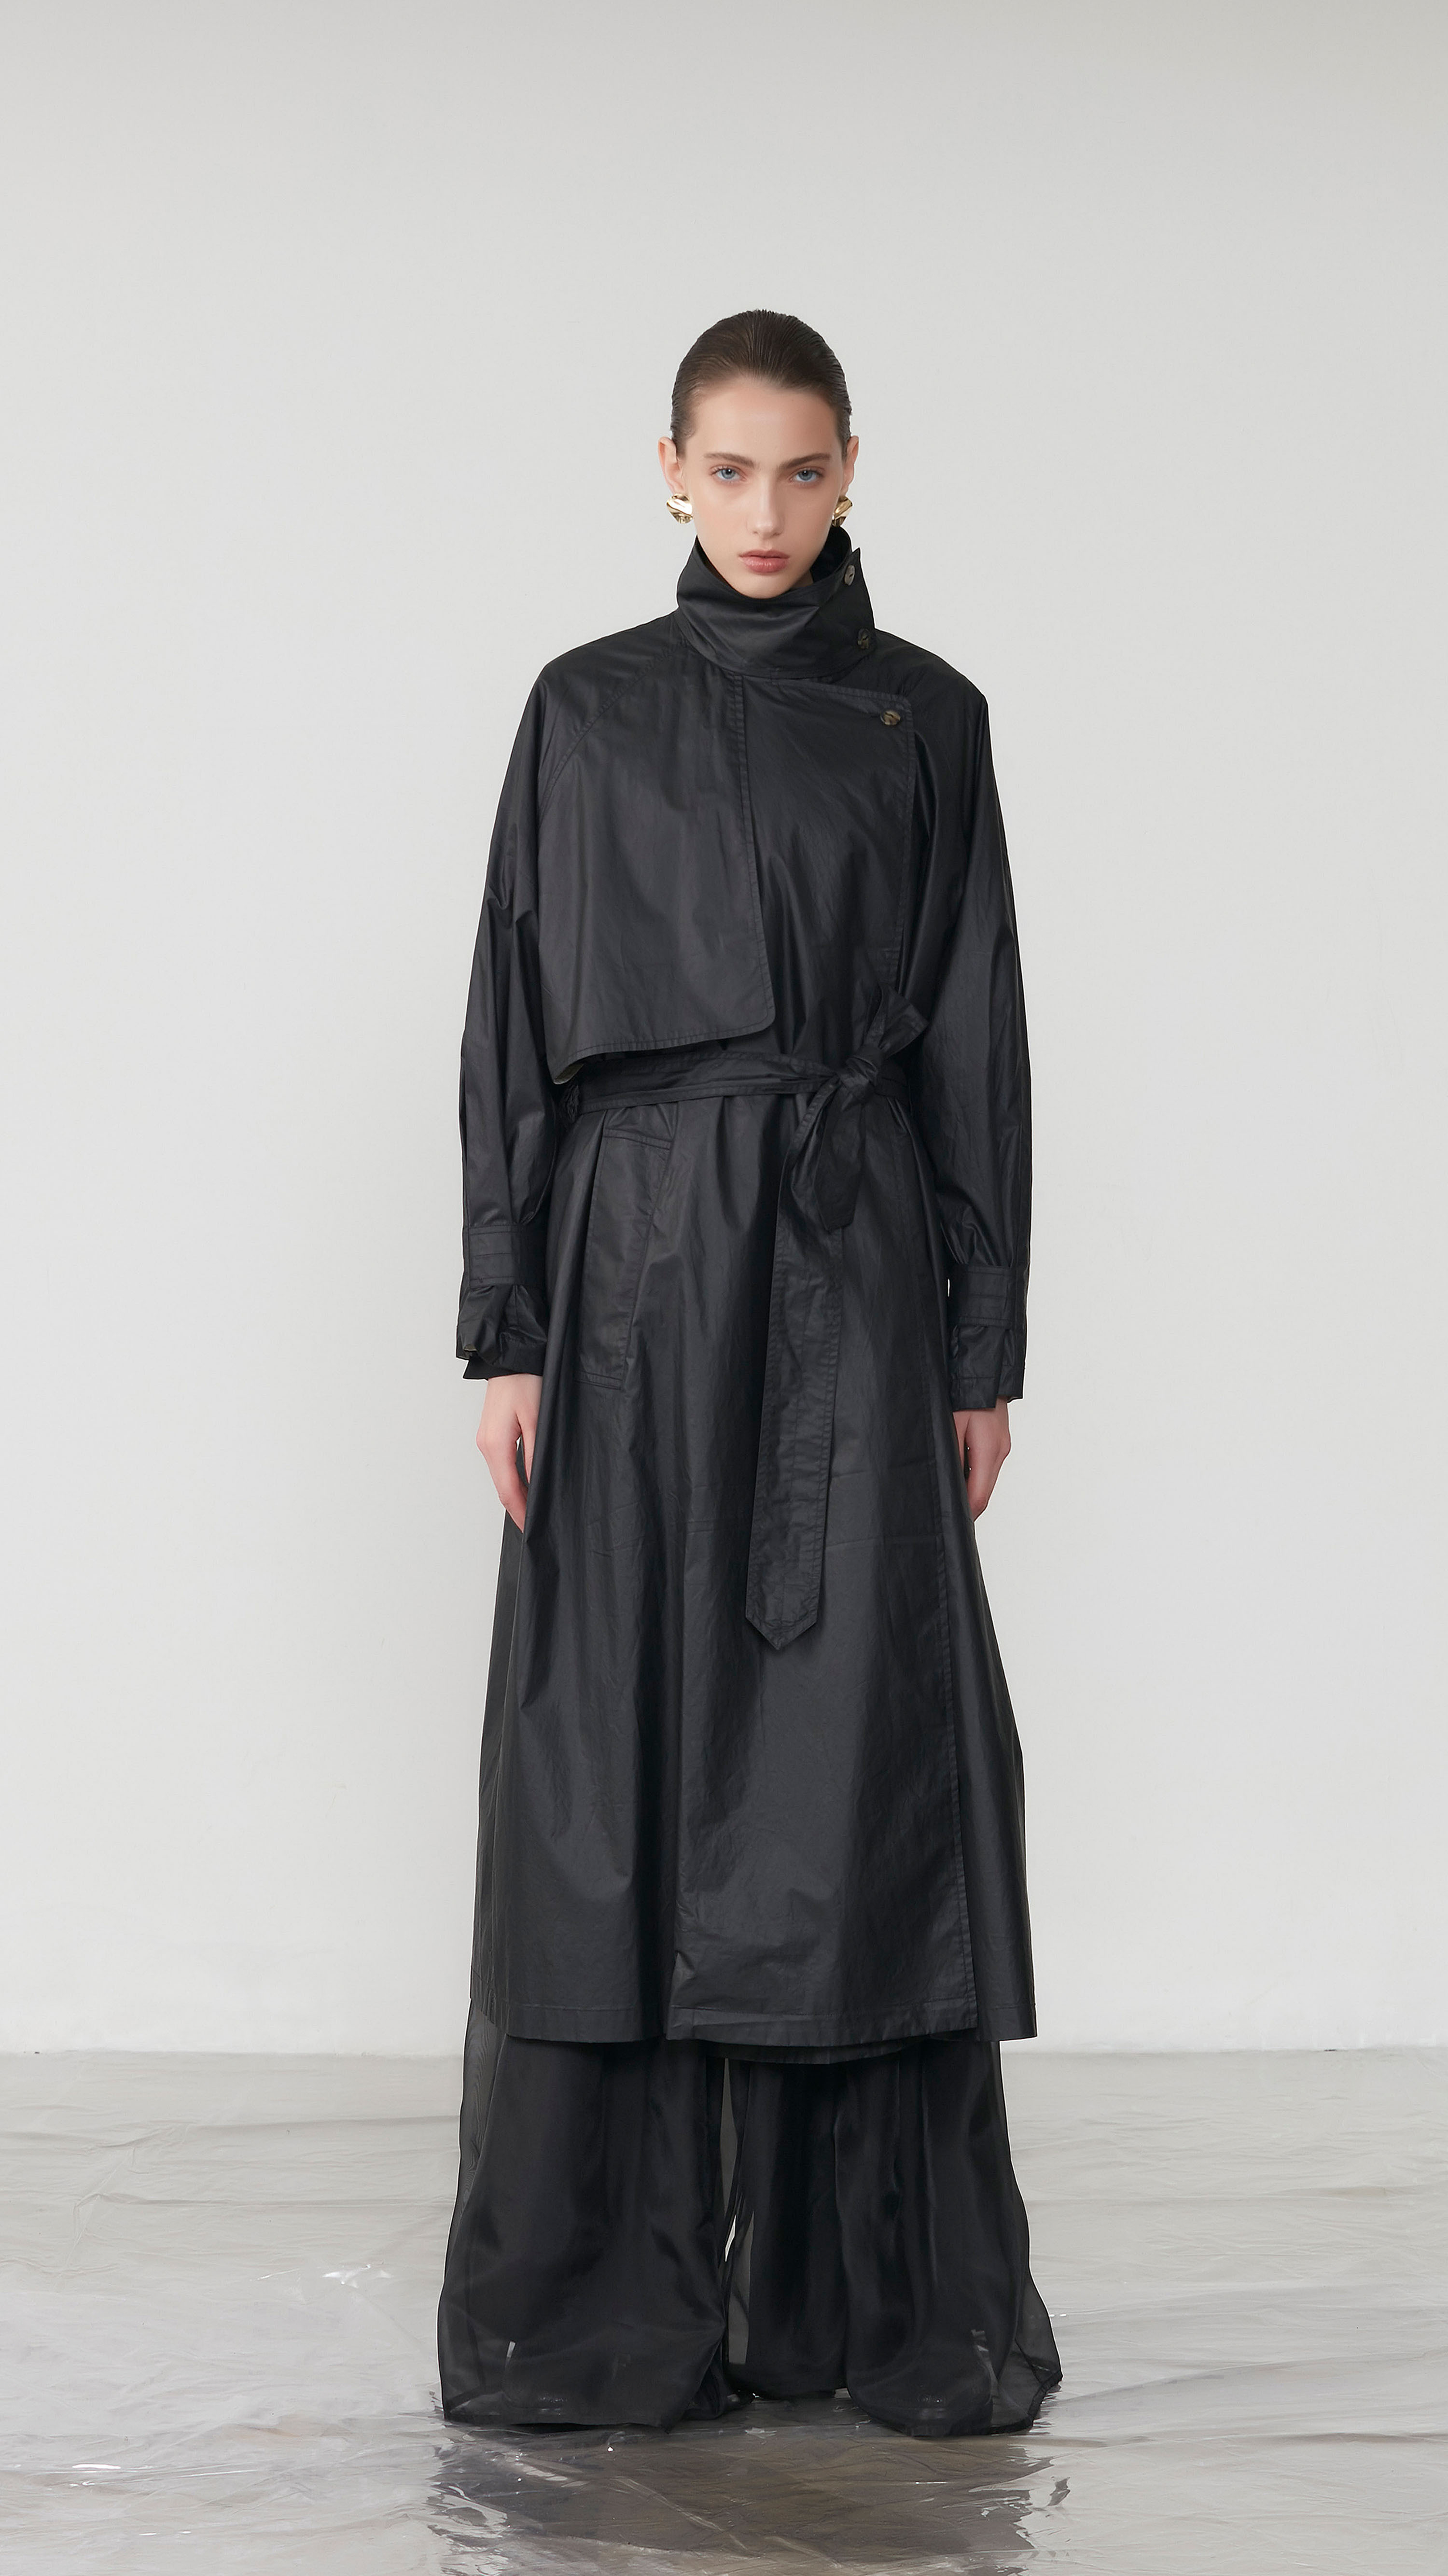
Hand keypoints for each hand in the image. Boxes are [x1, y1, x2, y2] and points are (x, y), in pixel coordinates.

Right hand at [477, 1373, 542, 1531]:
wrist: (510, 1358)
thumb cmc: (525, 1382)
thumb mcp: (538, 1419)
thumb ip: (536, 1455)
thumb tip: (539, 1484)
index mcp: (496, 1444)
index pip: (508, 1490)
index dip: (521, 1512)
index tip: (533, 1529)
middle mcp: (486, 1446)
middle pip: (502, 1488)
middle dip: (519, 1509)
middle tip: (537, 1526)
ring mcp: (485, 1441)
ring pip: (500, 1478)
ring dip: (516, 1495)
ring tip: (535, 1509)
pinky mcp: (490, 1435)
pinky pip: (500, 1465)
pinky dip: (512, 1480)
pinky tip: (526, 1485)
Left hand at [953, 1399, 1010, 1519]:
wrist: (985, 1372)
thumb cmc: (964, 1394)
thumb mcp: (951, 1425)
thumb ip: (951, 1457)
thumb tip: (948, 1485)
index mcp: (989, 1451)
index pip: (979, 1496)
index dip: (966, 1513)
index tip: (951, 1524)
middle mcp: (1000, 1452)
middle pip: (985, 1492)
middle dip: (968, 1505)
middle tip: (947, 1514)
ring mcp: (1003, 1446)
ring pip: (987, 1479)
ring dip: (972, 1489)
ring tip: (951, 1494)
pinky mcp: (1000, 1441)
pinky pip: (988, 1466)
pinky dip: (975, 1474)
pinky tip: (959, 1472)